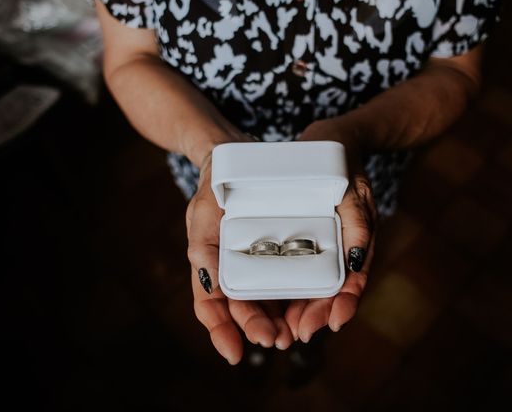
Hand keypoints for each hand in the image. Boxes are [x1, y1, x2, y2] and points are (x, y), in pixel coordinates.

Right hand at [186, 152, 294, 363]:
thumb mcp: (202, 214)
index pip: (213, 307)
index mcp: (211, 266)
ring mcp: (256, 263)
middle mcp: (233, 269)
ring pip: (267, 301)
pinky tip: (309, 306)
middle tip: (278, 339)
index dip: (222, 332)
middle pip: (244, 309)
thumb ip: (203, 250)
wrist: (237, 159)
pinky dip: (296, 296)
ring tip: (297, 331)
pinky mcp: (278, 254)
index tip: (235, 353)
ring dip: (281, 319)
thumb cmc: (214, 188)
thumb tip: (209, 288)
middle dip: (260, 327)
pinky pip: (288, 281)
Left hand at [284, 119, 377, 341]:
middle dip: (317, 314)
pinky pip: (304, 269)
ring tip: (286, 328)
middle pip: (334, 290)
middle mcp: (344, 246)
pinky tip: (281, 302)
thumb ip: (359, 223)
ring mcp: (327, 243)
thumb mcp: (352, 187)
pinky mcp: (311, 237)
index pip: (354, 280)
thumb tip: (356, 263)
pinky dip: (295, 288)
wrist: (329, 139)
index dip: (344, 304)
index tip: (333, 323)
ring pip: (318, 285)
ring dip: (304, 308)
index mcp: (358, 239)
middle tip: (296, 334)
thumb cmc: (341, 161)